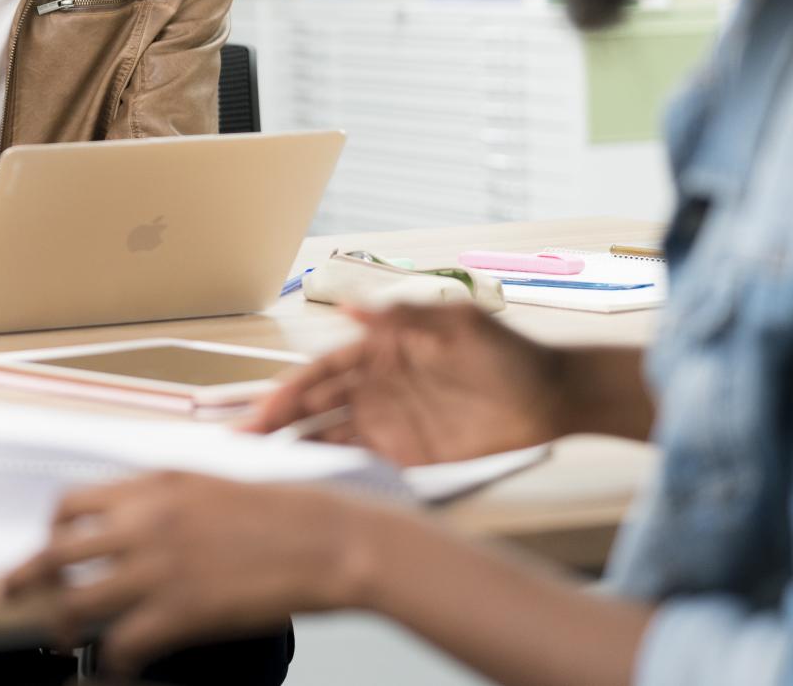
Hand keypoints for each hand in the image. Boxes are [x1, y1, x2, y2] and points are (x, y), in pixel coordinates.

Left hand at [1, 473, 382, 672]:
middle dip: (24, 576)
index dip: (51, 530)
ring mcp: (159, 568)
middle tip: (8, 592)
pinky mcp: (180, 611)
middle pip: (56, 550)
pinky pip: (120, 644)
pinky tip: (114, 671)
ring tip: (60, 641)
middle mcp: (145, 522)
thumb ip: (165, 498)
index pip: (72, 502)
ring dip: (60, 626)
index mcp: (153, 485)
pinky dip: (110, 664)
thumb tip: (133, 515)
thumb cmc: (281, 513)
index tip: (47, 548)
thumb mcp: (210, 484)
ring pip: (76, 602)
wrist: (327, 539)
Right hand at [242, 302, 568, 463]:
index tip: (263, 410)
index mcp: (378, 352)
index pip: (321, 371)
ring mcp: (389, 424)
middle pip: (314, 407)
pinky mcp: (410, 457)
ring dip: (296, 450)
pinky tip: (312, 486)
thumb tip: (348, 306)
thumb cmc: (506, 351)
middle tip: (240, 444)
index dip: (289, 391)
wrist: (553, 396)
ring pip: (329, 437)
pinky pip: (364, 466)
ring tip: (261, 470)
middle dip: (275, 423)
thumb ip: (404, 316)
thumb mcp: (457, 323)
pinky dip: (336, 473)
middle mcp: (375, 388)